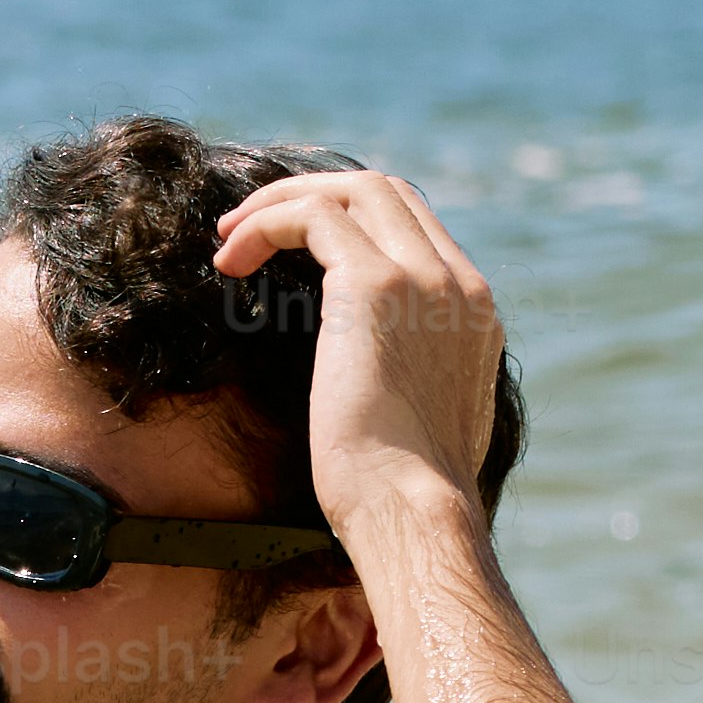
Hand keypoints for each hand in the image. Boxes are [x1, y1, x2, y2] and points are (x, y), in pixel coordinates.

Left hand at [208, 162, 506, 532]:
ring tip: (228, 238)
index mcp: (474, 312)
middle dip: (312, 195)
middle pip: (386, 193)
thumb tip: (374, 376)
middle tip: (249, 229)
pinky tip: (230, 262)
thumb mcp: (421, 421)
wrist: (412, 512)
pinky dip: (266, 225)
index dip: (350, 222)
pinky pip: (312, 216)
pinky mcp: (375, 285)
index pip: (416, 227)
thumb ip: (412, 374)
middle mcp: (458, 283)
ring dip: (281, 202)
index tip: (294, 250)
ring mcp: (422, 278)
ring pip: (351, 190)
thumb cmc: (403, 494)